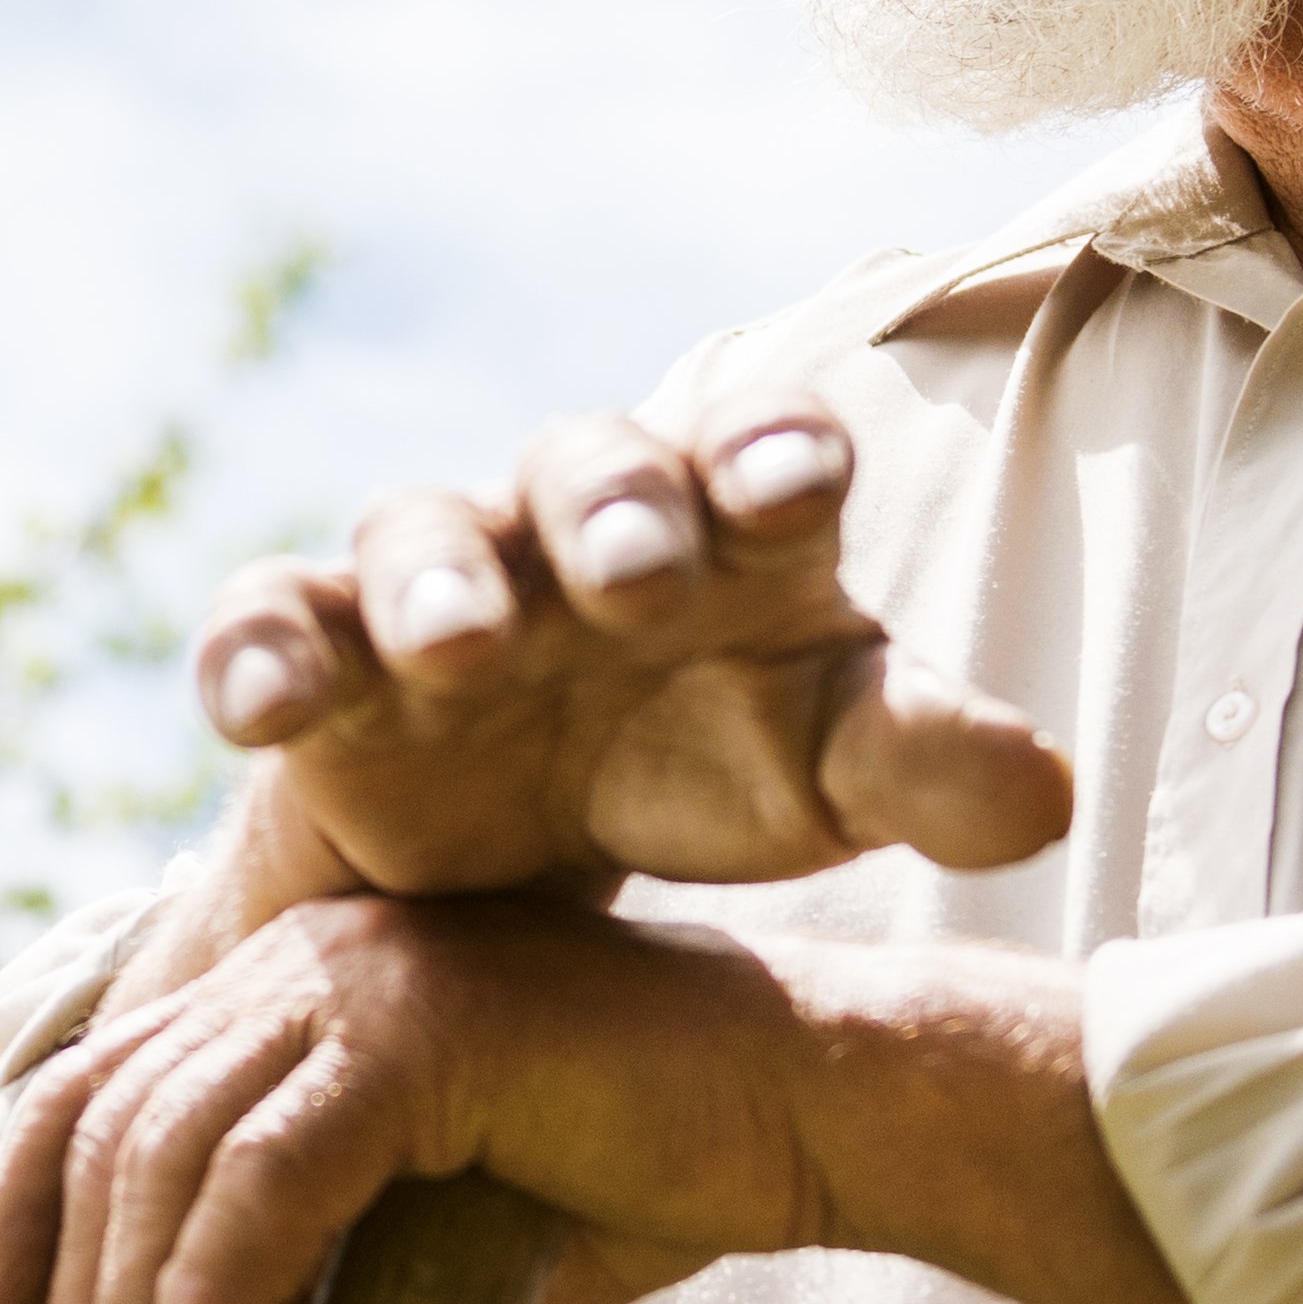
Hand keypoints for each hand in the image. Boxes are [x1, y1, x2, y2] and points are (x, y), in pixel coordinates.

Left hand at [0, 887, 789, 1303]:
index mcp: (285, 984)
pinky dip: (219, 1294)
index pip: (84, 1094)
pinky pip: (269, 1172)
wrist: (803, 1113)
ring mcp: (360, 977)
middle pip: (101, 1133)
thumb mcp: (422, 1217)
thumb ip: (303, 1256)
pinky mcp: (424, 1027)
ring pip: (167, 1159)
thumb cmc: (631, 1173)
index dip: (6, 1228)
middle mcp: (299, 956)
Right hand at [186, 395, 1071, 908]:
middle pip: (590, 467)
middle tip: (635, 571)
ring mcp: (440, 581)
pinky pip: (269, 624)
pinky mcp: (320, 659)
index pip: (761, 452)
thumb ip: (930, 765)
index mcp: (730, 525)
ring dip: (436, 576)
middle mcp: (577, 523)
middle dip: (612, 507)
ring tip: (454, 645)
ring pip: (421, 532)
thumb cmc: (713, 761)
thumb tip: (1049, 792)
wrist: (524, 851)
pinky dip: (255, 653)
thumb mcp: (829, 775)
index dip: (773, 453)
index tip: (793, 486)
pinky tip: (253, 707)